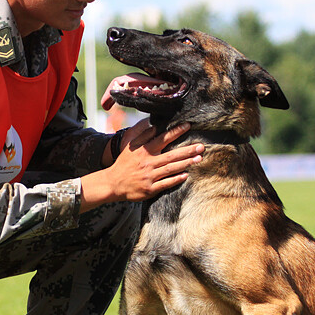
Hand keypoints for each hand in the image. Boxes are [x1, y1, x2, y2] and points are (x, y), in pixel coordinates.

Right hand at [80, 119, 202, 212]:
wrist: (113, 183)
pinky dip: (176, 179)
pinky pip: (166, 184)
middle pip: (171, 155)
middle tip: (201, 146)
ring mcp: (149, 176)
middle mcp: (148, 163)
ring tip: (199, 159)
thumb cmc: (123, 164)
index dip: (176, 132)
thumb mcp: (130, 147)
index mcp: (144, 151)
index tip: (188, 126)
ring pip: (171, 169)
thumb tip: (154, 125)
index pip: (162, 139)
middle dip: (187, 150)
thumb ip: (143, 136)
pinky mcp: (150, 189)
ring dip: (186, 163)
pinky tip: (186, 175)